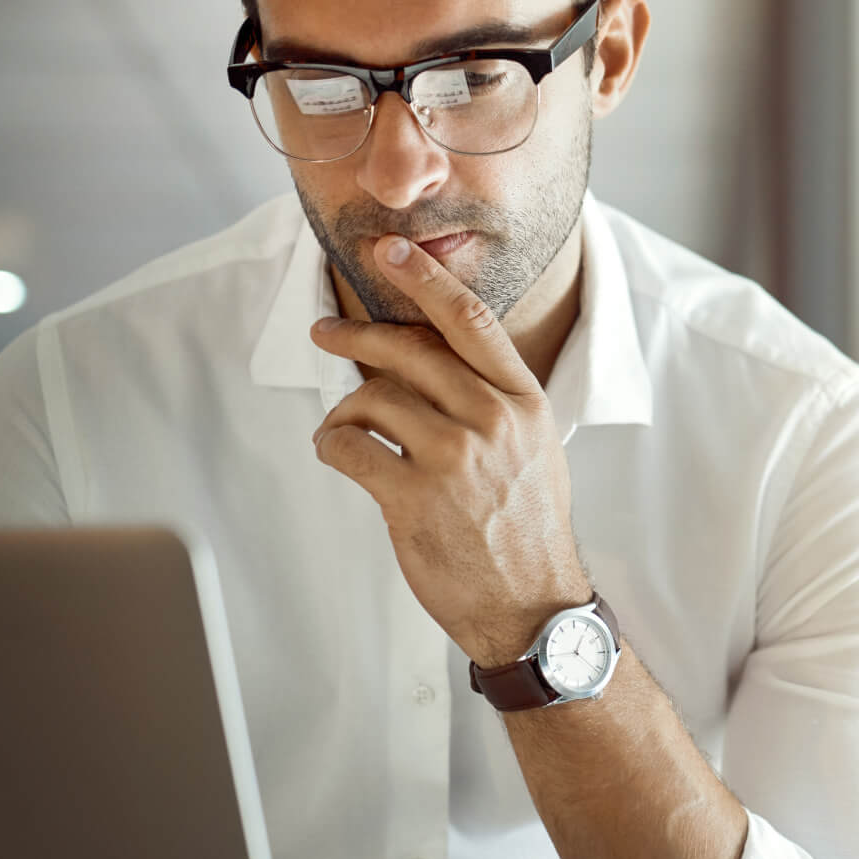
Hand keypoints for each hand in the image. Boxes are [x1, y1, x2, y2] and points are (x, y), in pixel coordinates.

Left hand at [308, 235, 590, 665]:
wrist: (532, 606)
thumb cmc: (527, 527)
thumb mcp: (532, 447)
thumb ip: (490, 398)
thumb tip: (423, 359)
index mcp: (522, 400)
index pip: (470, 320)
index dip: (425, 278)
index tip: (391, 252)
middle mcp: (491, 420)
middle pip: (408, 350)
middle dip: (356, 335)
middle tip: (326, 332)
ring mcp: (453, 458)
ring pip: (370, 400)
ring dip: (344, 412)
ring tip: (344, 432)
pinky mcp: (413, 498)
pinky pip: (347, 447)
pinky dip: (332, 446)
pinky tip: (339, 456)